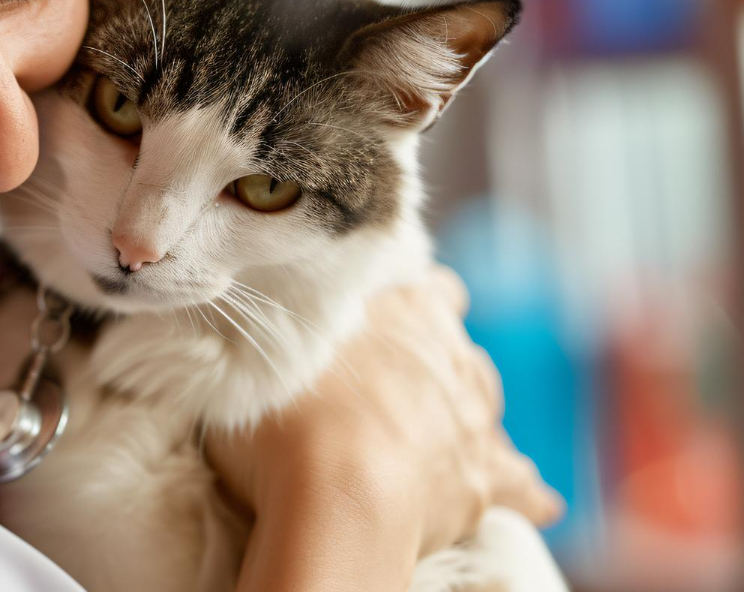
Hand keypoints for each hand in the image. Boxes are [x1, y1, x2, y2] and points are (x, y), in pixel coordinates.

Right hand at [205, 265, 563, 591]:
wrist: (338, 494)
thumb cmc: (289, 416)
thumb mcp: (260, 353)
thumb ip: (271, 336)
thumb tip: (247, 324)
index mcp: (408, 311)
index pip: (432, 288)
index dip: (412, 302)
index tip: (385, 315)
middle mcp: (452, 356)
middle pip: (458, 348)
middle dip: (434, 361)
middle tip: (387, 384)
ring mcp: (474, 419)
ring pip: (486, 406)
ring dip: (469, 414)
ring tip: (444, 429)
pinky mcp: (483, 482)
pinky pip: (518, 485)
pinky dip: (524, 490)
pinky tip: (541, 499)